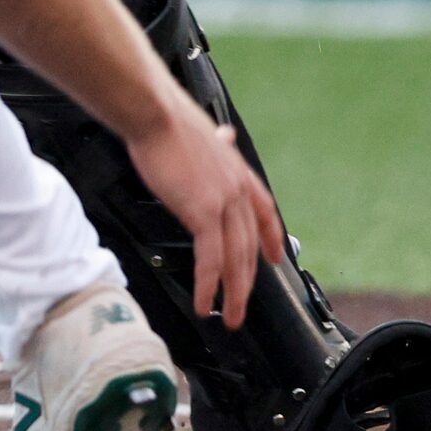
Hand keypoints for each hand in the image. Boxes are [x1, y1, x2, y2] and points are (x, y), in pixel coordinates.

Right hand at [122, 95, 285, 330]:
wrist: (154, 112)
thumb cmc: (166, 118)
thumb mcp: (200, 130)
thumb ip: (215, 142)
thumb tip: (224, 134)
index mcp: (237, 170)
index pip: (265, 210)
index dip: (272, 237)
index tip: (276, 257)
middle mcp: (237, 189)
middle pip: (249, 244)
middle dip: (247, 280)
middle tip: (242, 307)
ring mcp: (223, 202)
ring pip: (235, 259)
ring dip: (234, 294)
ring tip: (230, 318)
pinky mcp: (202, 213)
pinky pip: (210, 259)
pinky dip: (209, 285)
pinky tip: (205, 303)